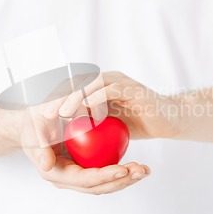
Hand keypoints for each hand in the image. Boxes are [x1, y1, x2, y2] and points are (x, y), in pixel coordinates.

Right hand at [19, 105, 150, 194]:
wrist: (32, 124)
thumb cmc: (32, 124)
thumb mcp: (34, 132)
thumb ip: (39, 147)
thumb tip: (46, 165)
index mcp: (56, 174)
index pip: (85, 179)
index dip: (105, 176)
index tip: (124, 168)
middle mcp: (68, 180)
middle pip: (99, 186)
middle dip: (122, 181)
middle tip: (141, 171)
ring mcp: (78, 175)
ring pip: (106, 183)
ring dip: (127, 178)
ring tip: (145, 170)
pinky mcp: (86, 168)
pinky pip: (106, 172)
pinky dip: (122, 171)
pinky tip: (138, 165)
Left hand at [45, 71, 180, 139]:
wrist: (169, 120)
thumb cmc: (140, 122)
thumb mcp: (110, 123)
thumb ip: (92, 122)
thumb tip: (69, 133)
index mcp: (101, 87)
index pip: (74, 89)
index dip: (57, 100)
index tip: (42, 116)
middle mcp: (109, 80)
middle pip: (78, 84)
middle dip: (59, 97)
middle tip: (45, 113)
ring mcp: (121, 82)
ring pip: (92, 84)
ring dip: (74, 97)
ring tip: (61, 113)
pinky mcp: (132, 89)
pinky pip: (111, 89)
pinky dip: (97, 97)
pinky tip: (85, 109)